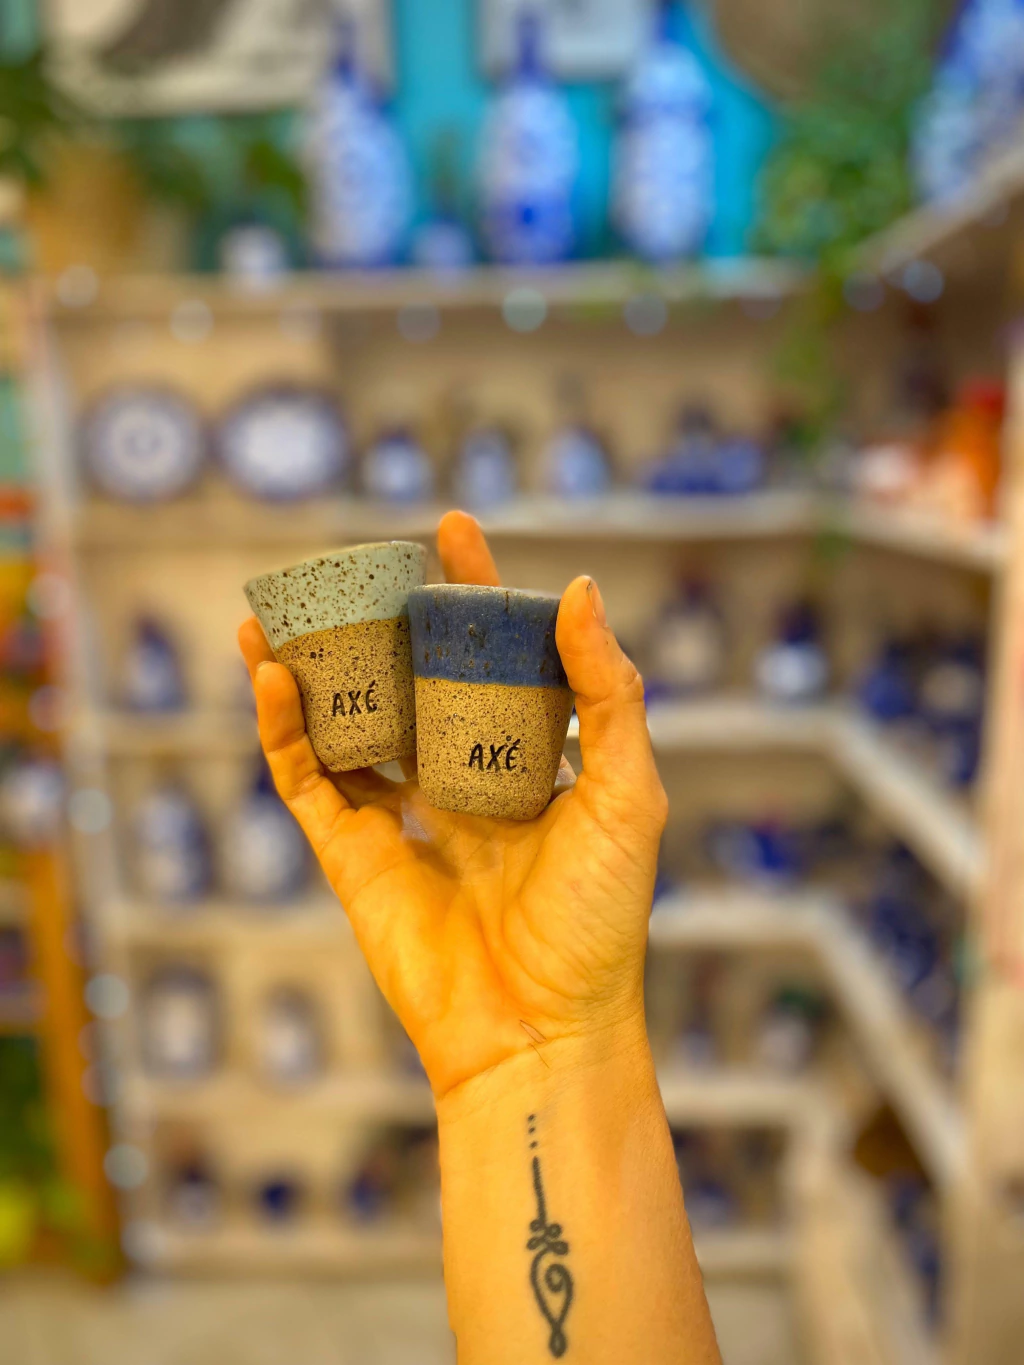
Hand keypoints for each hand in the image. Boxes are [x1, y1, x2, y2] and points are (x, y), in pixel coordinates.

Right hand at [238, 512, 666, 1101]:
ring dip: (311, 667)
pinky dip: (283, 728)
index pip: (493, 654)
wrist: (541, 1031)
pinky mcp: (353, 855)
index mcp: (529, 760)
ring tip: (279, 610)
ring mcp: (403, 815)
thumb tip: (579, 590)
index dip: (474, 592)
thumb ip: (609, 694)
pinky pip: (308, 778)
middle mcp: (462, 779)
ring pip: (345, 722)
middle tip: (356, 559)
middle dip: (380, 619)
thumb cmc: (600, 922)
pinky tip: (273, 676)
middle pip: (410, 678)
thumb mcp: (630, 796)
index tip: (452, 528)